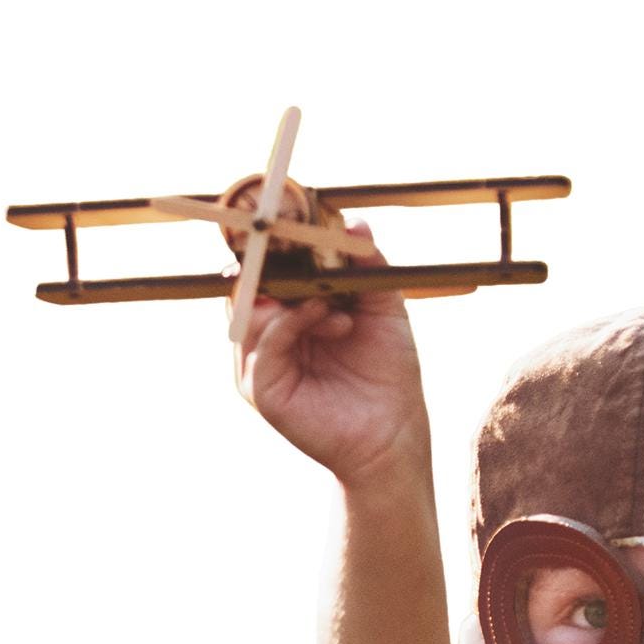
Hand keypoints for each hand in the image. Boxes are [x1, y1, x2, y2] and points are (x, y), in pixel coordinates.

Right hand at [229, 221, 430, 492]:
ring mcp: (259, 360)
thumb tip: (356, 221)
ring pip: (250, 307)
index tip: (293, 209)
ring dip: (292, 293)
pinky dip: (292, 322)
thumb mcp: (383, 309)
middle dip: (272, 256)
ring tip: (335, 304)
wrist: (395, 434)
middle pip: (247, 279)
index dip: (275, 238)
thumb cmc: (389, 375)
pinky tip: (330, 318)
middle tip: (298, 236)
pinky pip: (262, 343)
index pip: (267, 265)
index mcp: (290, 309)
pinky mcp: (261, 387)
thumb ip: (367, 266)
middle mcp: (268, 332)